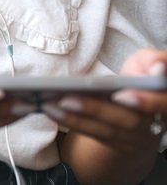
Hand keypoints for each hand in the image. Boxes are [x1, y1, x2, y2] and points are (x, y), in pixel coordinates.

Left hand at [42, 48, 166, 155]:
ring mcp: (139, 138)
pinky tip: (52, 111)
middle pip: (129, 121)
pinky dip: (74, 124)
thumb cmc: (144, 73)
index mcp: (166, 101)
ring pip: (108, 131)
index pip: (163, 104)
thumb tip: (158, 67)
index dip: (146, 102)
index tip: (121, 96)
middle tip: (66, 99)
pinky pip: (96, 136)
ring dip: (77, 119)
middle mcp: (157, 124)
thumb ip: (154, 60)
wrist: (145, 103)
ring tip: (50, 104)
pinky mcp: (121, 145)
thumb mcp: (149, 61)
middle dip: (96, 109)